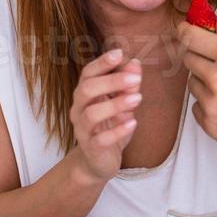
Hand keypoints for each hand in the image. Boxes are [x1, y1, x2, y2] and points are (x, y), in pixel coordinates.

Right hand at [68, 48, 142, 183]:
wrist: (98, 162)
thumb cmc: (110, 128)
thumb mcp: (123, 104)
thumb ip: (128, 85)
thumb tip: (135, 62)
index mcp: (85, 95)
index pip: (88, 74)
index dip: (102, 63)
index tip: (119, 53)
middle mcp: (79, 110)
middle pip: (87, 90)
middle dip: (111, 81)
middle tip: (135, 78)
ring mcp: (83, 130)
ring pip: (91, 114)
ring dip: (115, 104)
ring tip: (138, 99)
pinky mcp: (91, 149)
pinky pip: (100, 140)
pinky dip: (117, 131)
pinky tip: (133, 122)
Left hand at [178, 18, 216, 164]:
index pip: (191, 36)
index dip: (186, 31)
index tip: (185, 30)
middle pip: (188, 58)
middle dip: (199, 56)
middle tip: (216, 62)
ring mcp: (212, 102)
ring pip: (193, 83)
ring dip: (205, 82)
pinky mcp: (210, 124)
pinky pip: (197, 107)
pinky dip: (208, 105)